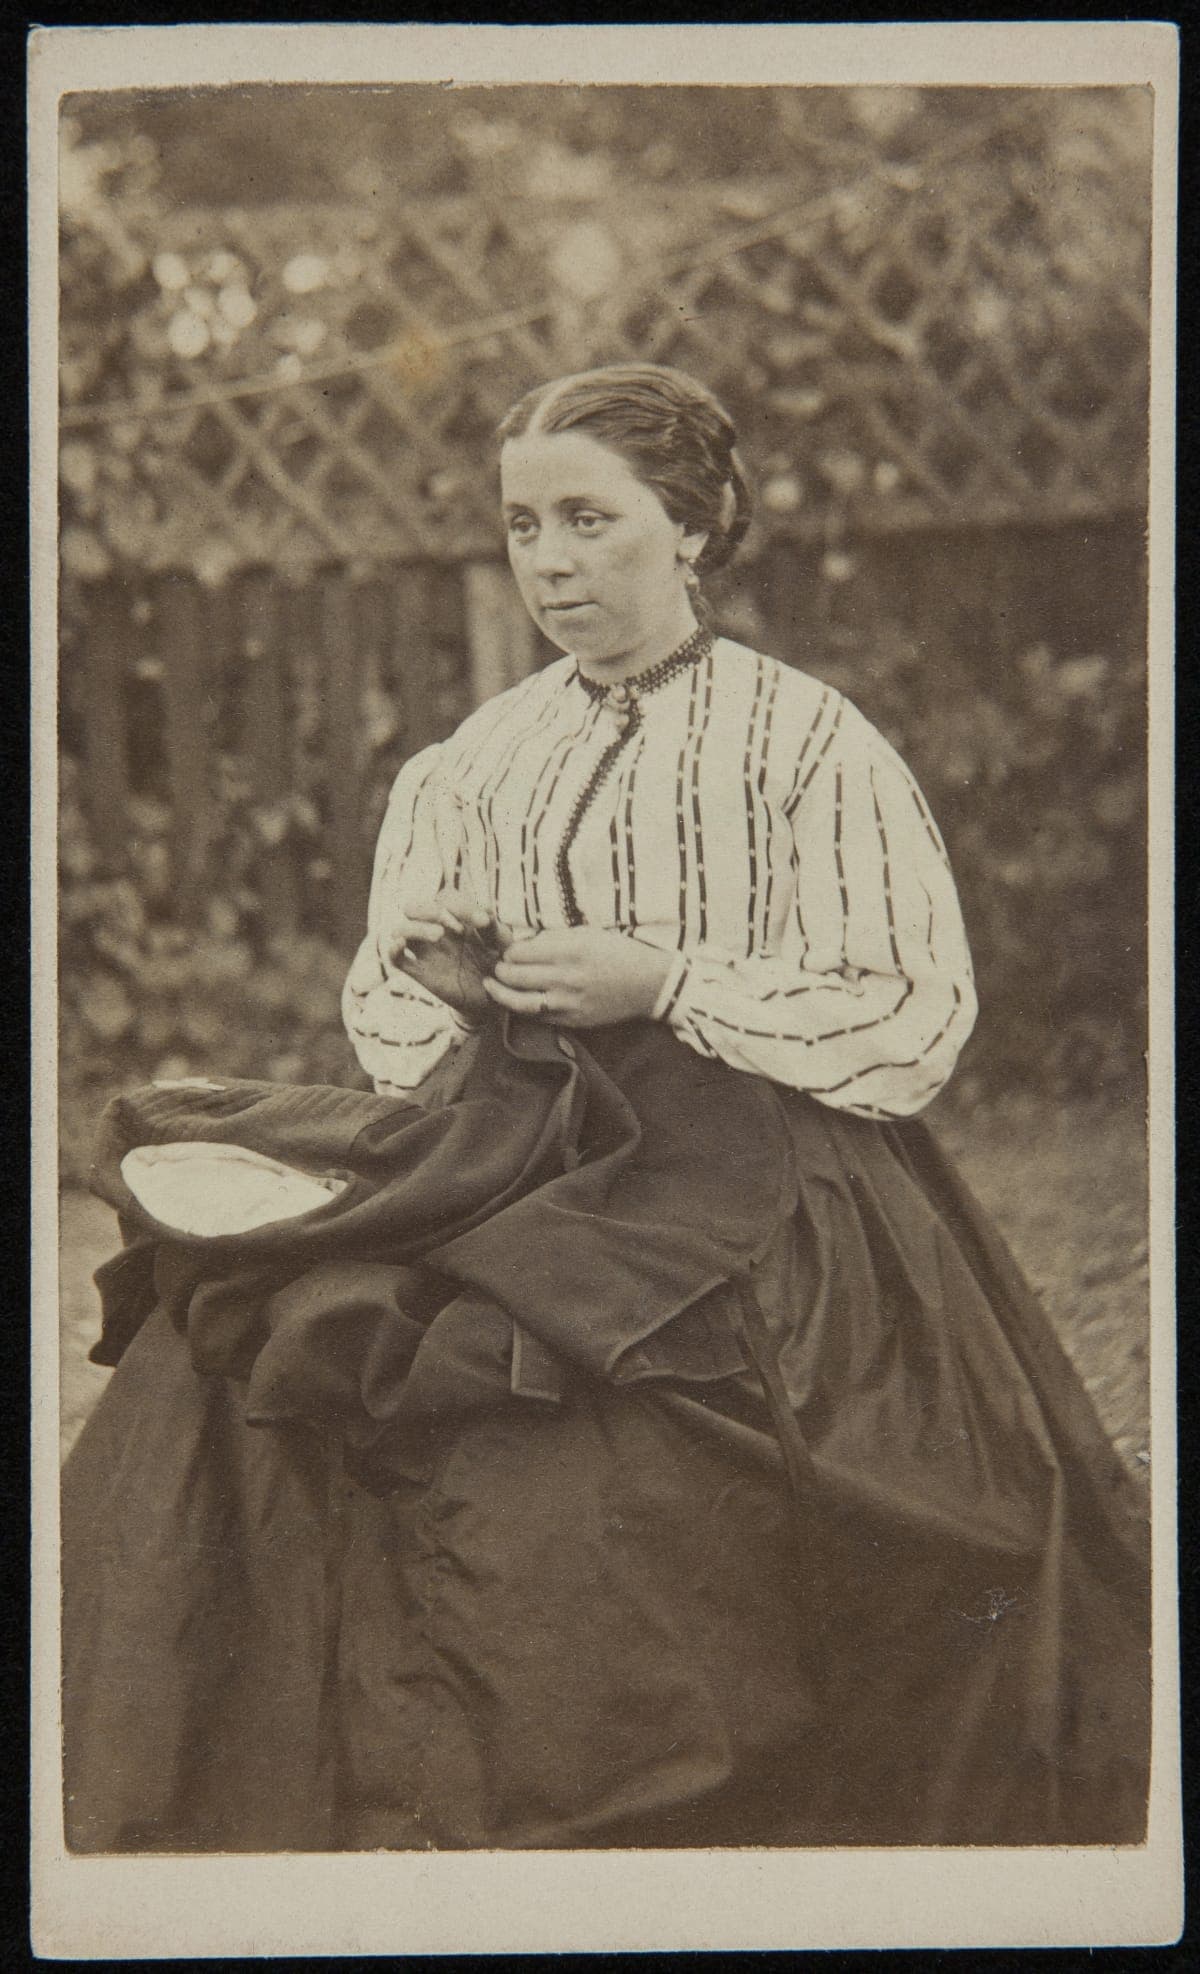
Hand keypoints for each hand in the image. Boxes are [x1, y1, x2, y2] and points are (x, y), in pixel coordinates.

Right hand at [376, 892, 492, 968]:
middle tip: (454, 927)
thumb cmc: (498, 964)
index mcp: (455, 918)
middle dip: (430, 910)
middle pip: (415, 907)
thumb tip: (485, 911)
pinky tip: (401, 944)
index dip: (460, 904)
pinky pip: (397, 959)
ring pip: (401, 929)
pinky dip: (393, 949)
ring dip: (416, 928)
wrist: (493, 998)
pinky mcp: (420, 973)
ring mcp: (426, 951)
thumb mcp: (503, 946)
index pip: (445, 897)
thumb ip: (495, 929)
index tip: (482, 922)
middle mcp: (436, 930)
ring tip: (438, 935)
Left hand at [484, 928, 672, 1027]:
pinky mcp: (573, 1019)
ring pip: (520, 1001)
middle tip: (498, 966)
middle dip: (500, 970)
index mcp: (571, 950)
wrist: (649, 984)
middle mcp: (567, 977)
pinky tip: (515, 1000)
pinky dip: (521, 1007)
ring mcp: (569, 1002)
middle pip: (515, 975)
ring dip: (501, 993)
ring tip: (493, 985)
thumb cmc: (620, 952)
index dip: (508, 951)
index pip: (521, 952)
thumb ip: (555, 938)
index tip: (508, 950)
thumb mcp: (589, 934)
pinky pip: (538, 1016)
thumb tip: (525, 943)